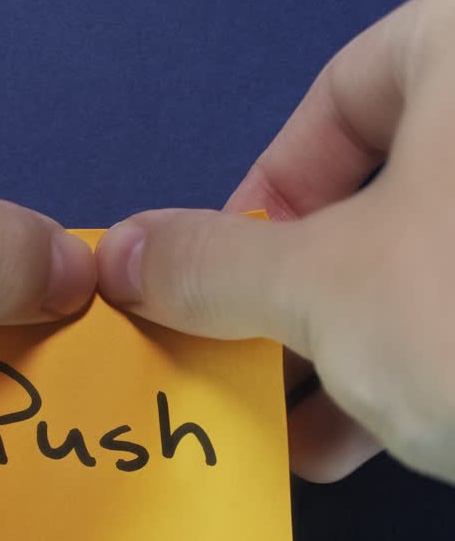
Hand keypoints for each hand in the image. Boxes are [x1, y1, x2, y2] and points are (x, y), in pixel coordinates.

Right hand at [98, 0, 454, 485]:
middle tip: (247, 358)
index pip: (338, 97)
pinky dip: (423, 363)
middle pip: (387, 187)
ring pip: (438, 257)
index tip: (218, 276)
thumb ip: (212, 264)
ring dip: (351, 346)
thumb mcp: (322, 288)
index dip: (261, 195)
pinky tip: (363, 443)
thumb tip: (118, 251)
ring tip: (290, 426)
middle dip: (301, 293)